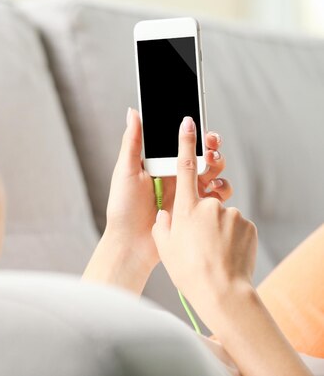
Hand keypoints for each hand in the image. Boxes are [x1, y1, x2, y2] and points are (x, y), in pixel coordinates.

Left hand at [103, 108, 231, 272]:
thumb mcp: (126, 171)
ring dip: (218, 163)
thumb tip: (133, 111)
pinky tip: (214, 188)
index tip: (198, 123)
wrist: (131, 244)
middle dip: (211, 145)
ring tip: (211, 163)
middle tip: (210, 144)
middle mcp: (176, 175)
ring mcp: (188, 192)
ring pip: (213, 171)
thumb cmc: (123, 207)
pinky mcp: (197, 209)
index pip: (181, 142)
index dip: (193, 132)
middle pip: (202, 153)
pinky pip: (217, 196)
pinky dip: (221, 188)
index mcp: (159, 163)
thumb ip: (133, 141)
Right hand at [152, 116, 257, 323]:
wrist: (221, 291)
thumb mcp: (164, 244)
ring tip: (210, 251)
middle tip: (198, 232)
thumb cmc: (186, 269)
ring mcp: (231, 214)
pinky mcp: (247, 225)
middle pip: (205, 195)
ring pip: (220, 213)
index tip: (189, 122)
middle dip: (202, 208)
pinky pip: (234, 225)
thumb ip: (164, 222)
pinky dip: (229, 236)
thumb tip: (166, 213)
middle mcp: (209, 205)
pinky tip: (223, 254)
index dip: (185, 142)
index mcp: (185, 206)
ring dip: (215, 227)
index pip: (185, 166)